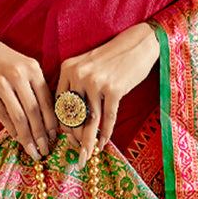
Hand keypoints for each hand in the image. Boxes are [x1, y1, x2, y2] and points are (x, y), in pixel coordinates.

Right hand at [0, 16, 56, 158]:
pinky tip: (17, 138)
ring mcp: (1, 85)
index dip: (52, 122)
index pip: (47, 101)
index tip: (54, 138)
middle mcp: (19, 76)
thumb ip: (34, 86)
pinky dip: (11, 130)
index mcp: (32, 68)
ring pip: (20, 118)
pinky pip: (3, 117)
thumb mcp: (21, 65)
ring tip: (32, 151)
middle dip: (41, 135)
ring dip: (27, 138)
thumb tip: (46, 117)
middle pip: (35, 112)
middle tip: (45, 151)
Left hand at [57, 22, 160, 164]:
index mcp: (68, 69)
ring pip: (89, 120)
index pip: (60, 104)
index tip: (68, 138)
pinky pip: (107, 118)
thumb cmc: (112, 59)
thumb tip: (72, 121)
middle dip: (75, 137)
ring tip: (89, 153)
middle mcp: (78, 75)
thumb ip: (76, 88)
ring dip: (89, 140)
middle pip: (72, 114)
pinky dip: (105, 133)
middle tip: (78, 151)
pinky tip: (104, 143)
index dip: (63, 125)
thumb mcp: (87, 67)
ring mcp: (96, 82)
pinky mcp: (114, 89)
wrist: (138, 45)